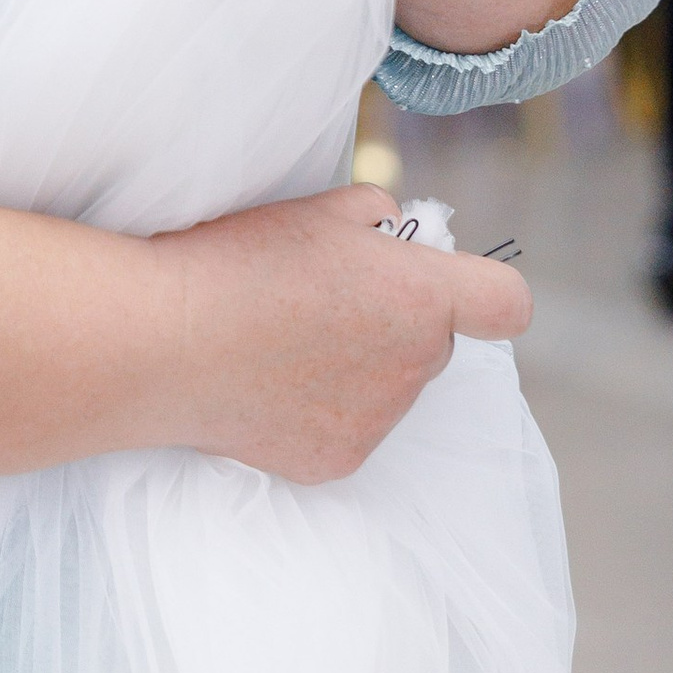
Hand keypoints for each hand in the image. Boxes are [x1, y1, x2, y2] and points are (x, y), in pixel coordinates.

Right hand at [160, 182, 529, 486]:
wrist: (164, 341)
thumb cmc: (238, 262)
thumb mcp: (317, 211)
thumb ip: (376, 216)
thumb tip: (390, 234)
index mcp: (423, 297)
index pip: (507, 306)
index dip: (484, 295)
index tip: (449, 289)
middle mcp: (416, 366)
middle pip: (435, 346)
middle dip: (398, 326)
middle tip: (327, 304)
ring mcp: (378, 422)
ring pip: (389, 390)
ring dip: (359, 369)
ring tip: (284, 344)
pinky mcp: (336, 461)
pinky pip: (347, 429)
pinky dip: (319, 411)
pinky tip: (268, 385)